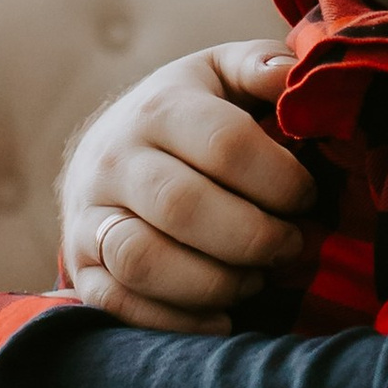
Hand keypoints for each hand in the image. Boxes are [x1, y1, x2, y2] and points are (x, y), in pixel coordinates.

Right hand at [59, 40, 314, 335]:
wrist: (104, 151)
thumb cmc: (186, 114)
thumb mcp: (220, 75)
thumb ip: (260, 66)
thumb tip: (292, 76)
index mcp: (159, 108)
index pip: (225, 144)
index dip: (281, 179)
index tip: (307, 197)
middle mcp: (114, 160)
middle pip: (184, 207)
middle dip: (254, 237)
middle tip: (290, 246)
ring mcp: (89, 217)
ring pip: (144, 260)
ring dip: (214, 282)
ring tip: (254, 280)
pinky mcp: (81, 268)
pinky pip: (119, 306)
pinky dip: (176, 322)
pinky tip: (222, 317)